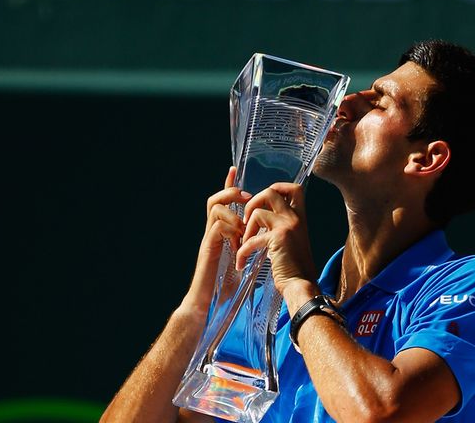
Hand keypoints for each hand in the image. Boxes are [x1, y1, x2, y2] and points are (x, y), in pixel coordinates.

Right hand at [181, 167, 251, 313]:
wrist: (209, 305)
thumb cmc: (225, 285)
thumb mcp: (242, 259)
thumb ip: (249, 244)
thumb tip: (266, 237)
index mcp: (222, 232)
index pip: (223, 203)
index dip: (228, 185)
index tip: (235, 168)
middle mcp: (213, 232)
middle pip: (214, 199)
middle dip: (230, 191)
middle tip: (246, 196)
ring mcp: (209, 240)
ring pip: (215, 209)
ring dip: (233, 212)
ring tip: (244, 225)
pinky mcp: (207, 249)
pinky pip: (217, 227)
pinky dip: (230, 228)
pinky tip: (238, 240)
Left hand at [235, 183, 316, 294]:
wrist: (300, 285)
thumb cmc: (295, 267)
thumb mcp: (294, 240)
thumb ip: (284, 227)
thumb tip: (264, 220)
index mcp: (301, 217)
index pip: (294, 188)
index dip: (277, 187)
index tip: (264, 201)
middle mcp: (296, 218)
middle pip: (271, 192)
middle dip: (253, 202)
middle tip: (248, 221)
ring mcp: (287, 226)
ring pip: (258, 212)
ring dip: (246, 228)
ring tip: (244, 243)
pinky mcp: (277, 238)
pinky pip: (251, 238)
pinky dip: (242, 251)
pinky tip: (241, 262)